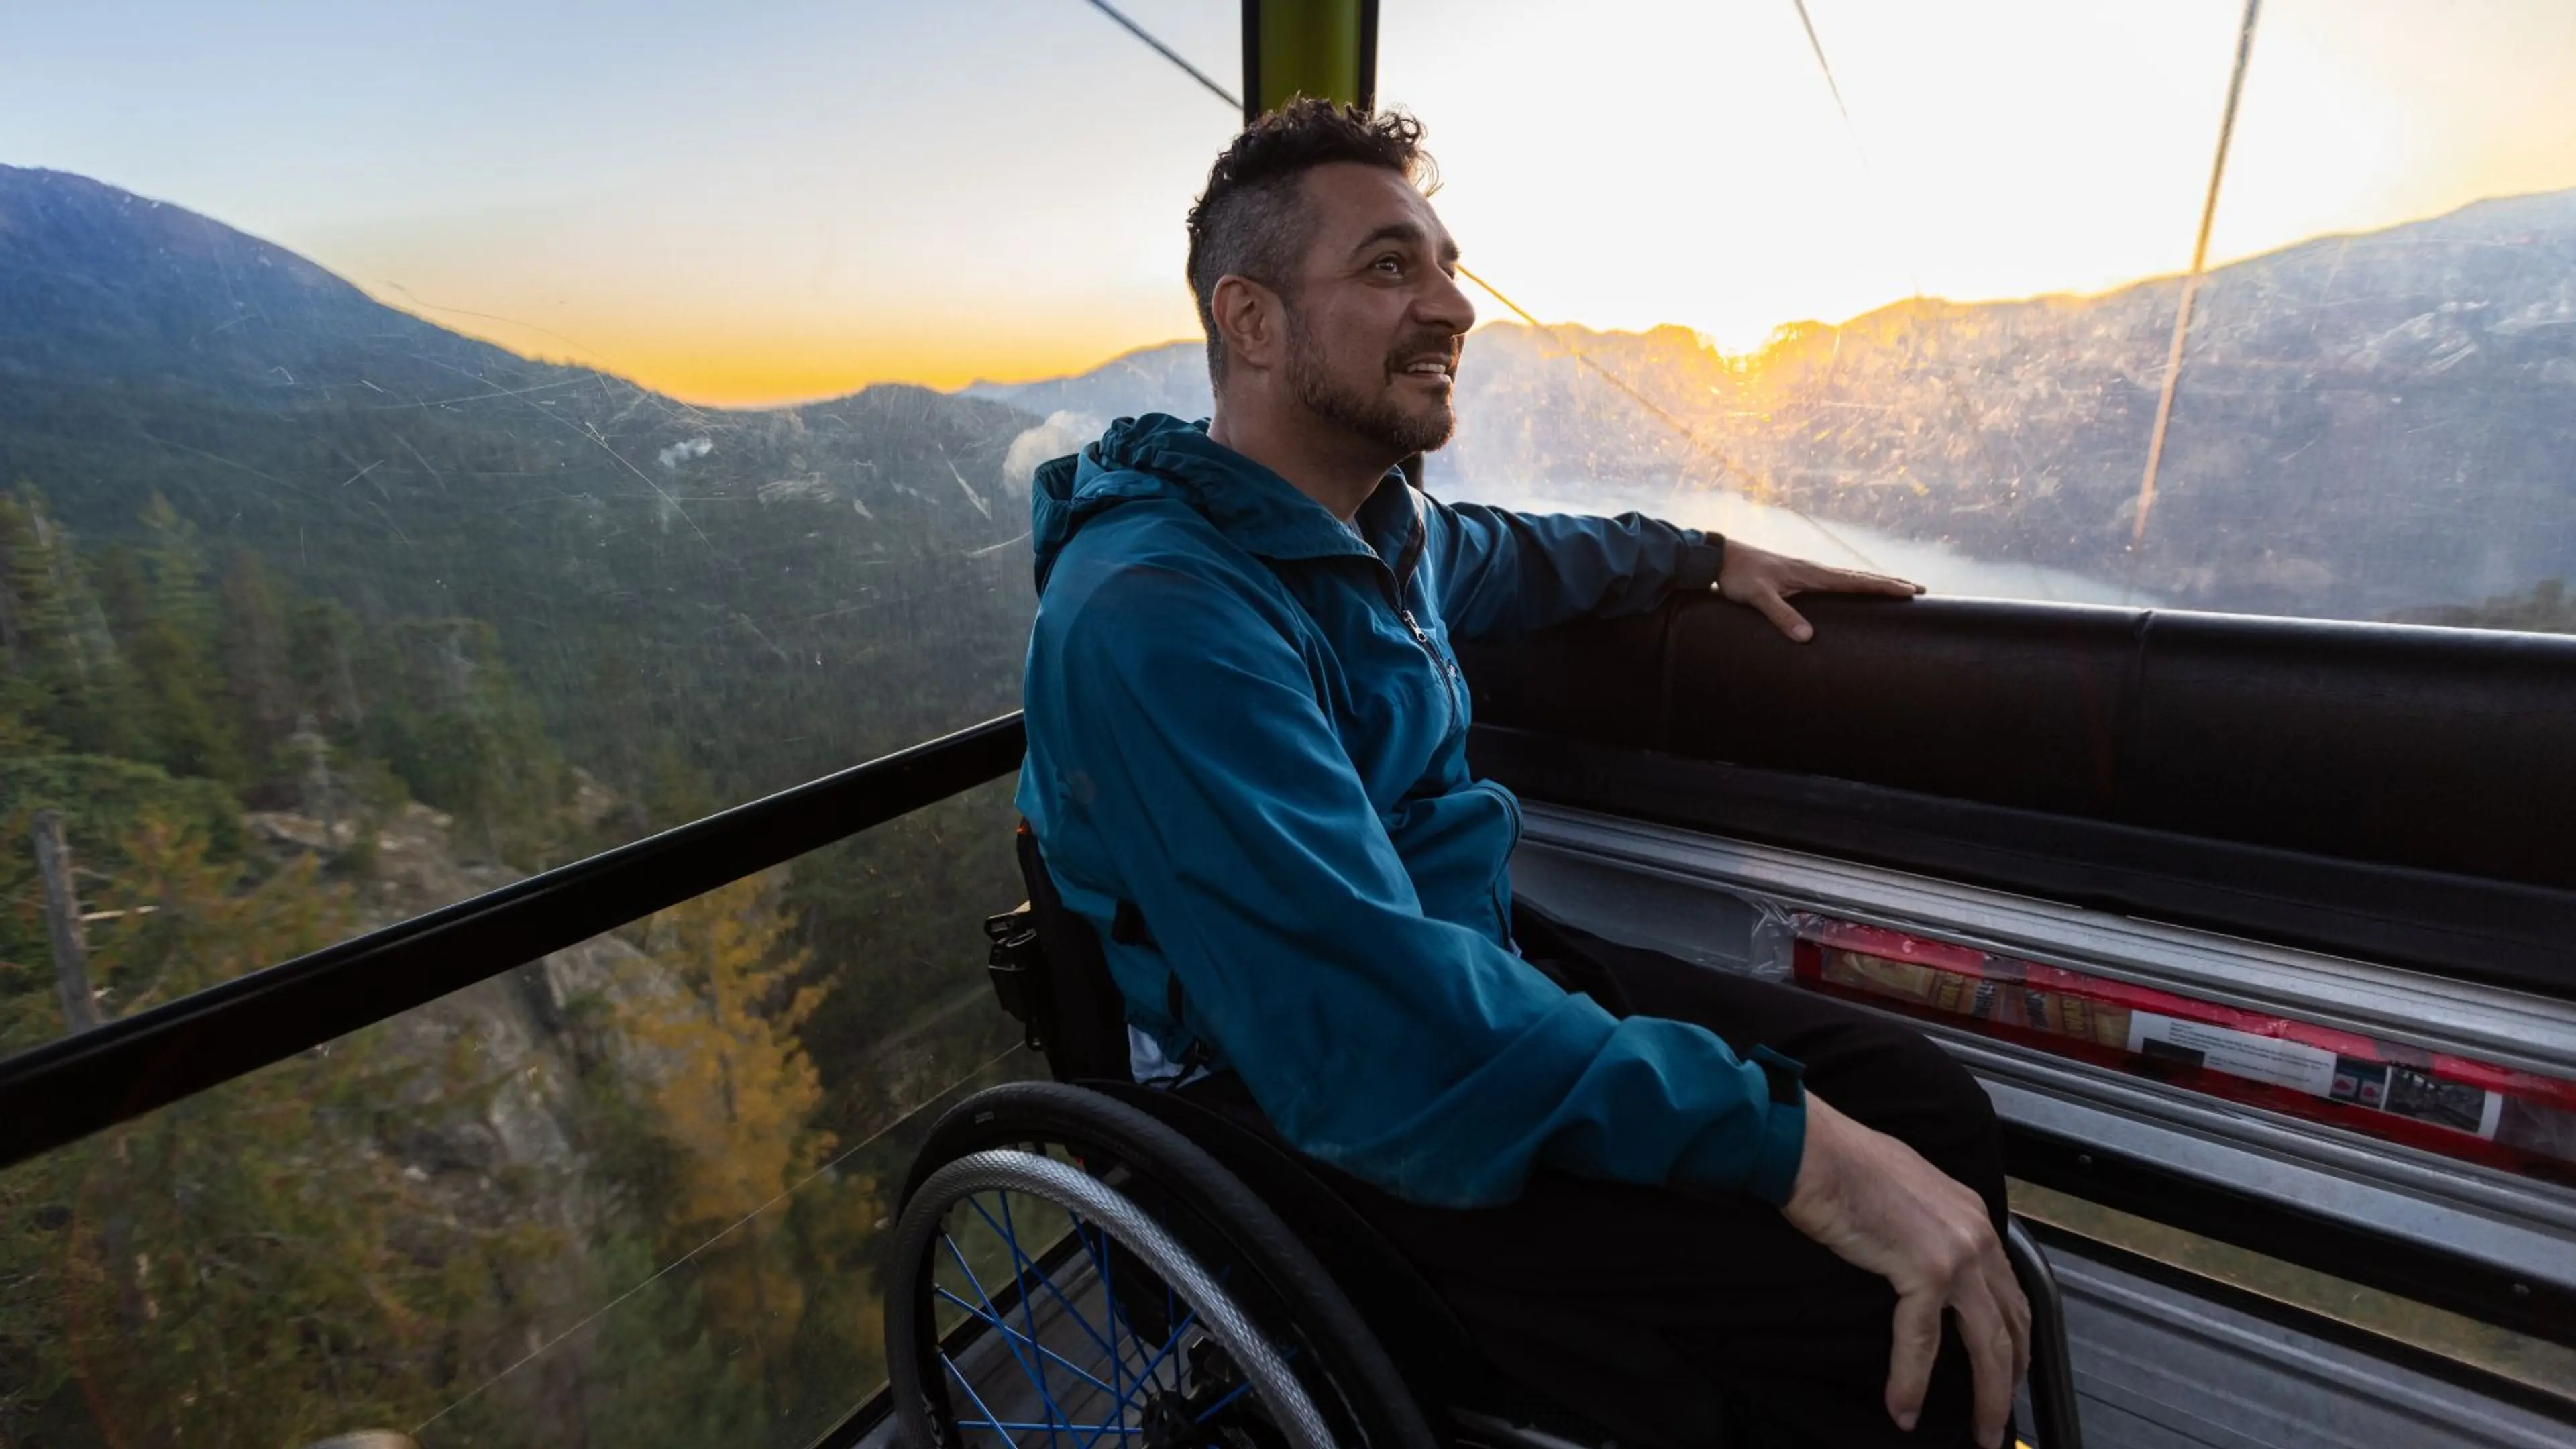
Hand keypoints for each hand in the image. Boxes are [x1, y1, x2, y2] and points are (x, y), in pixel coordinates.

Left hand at [1716, 539, 1921, 640]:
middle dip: (1890, 583)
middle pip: (1861, 577)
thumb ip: (1782, 615)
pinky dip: (1856, 584)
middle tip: (1919, 589)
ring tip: (1899, 588)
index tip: (1909, 590)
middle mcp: (1815, 570)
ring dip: (1876, 582)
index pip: (1855, 581)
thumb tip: (1807, 638)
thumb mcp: (1758, 598)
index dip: (1884, 586)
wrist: (1721, 558)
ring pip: (1851, 577)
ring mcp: (1809, 572)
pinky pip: (1837, 581)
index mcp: (1812, 574)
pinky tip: (1858, 589)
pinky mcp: (1800, 576)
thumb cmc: (1740, 576)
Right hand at [1782, 1093, 2029, 1448]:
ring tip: (1978, 1431)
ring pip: (1987, 1344)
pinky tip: (1904, 1408)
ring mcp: (1956, 1253)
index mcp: (1971, 1214)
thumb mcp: (1903, 1192)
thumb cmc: (1840, 1162)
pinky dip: (1912, 1381)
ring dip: (1986, 1396)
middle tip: (1999, 1417)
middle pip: (2012, 1324)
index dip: (2014, 1337)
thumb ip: (1923, 1227)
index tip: (2009, 1370)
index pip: (2010, 1289)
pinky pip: (1922, 1343)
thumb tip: (1913, 1262)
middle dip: (2011, 1378)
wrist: (1812, 1147)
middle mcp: (1975, 1233)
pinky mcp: (1924, 1270)